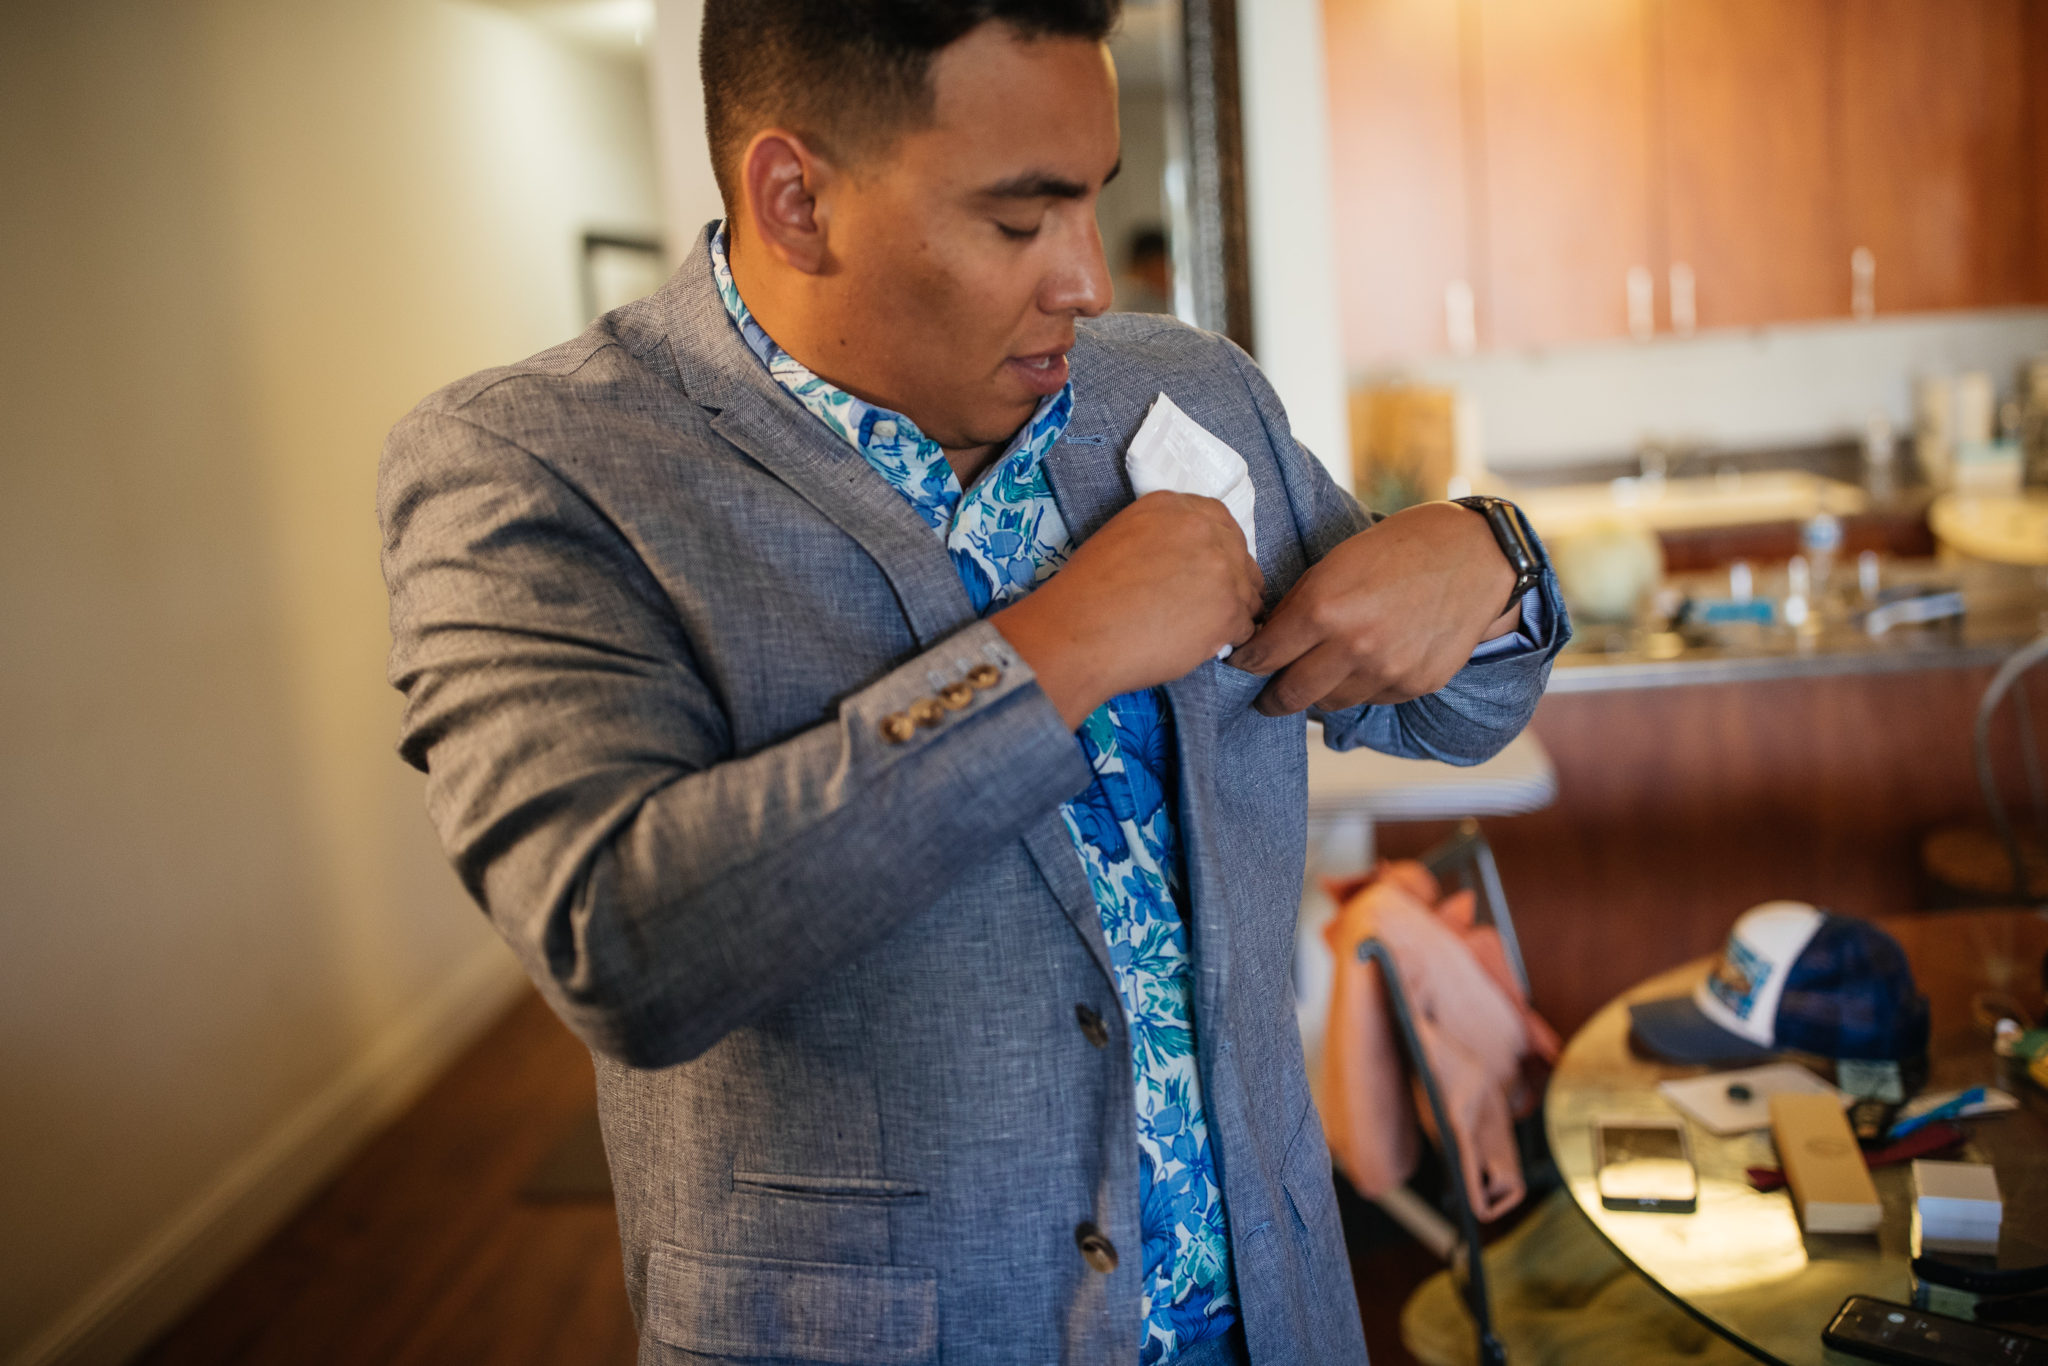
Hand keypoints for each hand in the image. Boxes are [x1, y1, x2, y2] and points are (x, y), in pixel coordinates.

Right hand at [994, 491, 1263, 728]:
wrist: (1079, 632)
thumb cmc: (1086, 592)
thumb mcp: (1122, 536)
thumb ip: (1162, 535)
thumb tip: (1184, 559)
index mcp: (1175, 507)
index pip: (1218, 521)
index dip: (1216, 550)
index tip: (1204, 571)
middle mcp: (1205, 530)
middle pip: (1239, 555)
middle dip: (1228, 581)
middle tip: (1204, 606)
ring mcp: (1223, 570)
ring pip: (1248, 593)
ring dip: (1231, 612)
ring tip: (1200, 630)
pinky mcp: (1229, 612)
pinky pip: (1247, 628)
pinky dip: (1228, 640)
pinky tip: (1200, 646)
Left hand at [1228, 501, 1520, 716]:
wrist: (1476, 555)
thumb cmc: (1401, 547)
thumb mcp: (1336, 562)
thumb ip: (1300, 605)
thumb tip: (1267, 639)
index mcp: (1324, 608)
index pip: (1264, 657)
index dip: (1246, 663)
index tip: (1241, 663)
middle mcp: (1354, 646)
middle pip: (1291, 696)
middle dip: (1272, 698)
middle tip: (1265, 696)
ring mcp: (1387, 670)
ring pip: (1331, 703)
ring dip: (1320, 692)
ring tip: (1320, 674)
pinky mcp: (1415, 685)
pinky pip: (1371, 699)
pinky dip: (1362, 687)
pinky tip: (1369, 662)